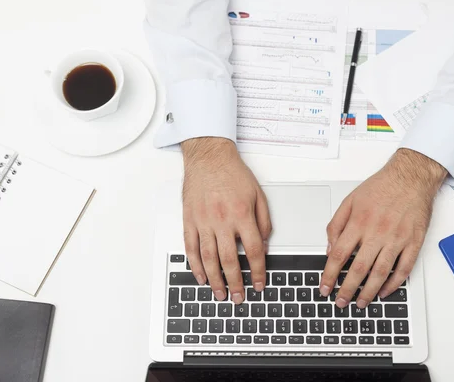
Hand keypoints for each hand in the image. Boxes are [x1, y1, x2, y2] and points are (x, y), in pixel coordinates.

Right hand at [181, 137, 271, 304]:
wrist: (208, 156)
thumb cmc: (232, 172)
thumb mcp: (258, 194)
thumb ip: (263, 220)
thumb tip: (263, 244)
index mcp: (241, 214)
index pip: (253, 250)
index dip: (258, 271)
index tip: (260, 284)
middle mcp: (222, 220)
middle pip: (230, 260)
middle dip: (236, 282)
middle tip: (238, 298)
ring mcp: (203, 221)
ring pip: (208, 258)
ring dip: (215, 279)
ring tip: (220, 293)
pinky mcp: (189, 220)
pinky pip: (191, 247)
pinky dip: (195, 265)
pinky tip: (201, 277)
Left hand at [321, 149, 446, 308]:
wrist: (411, 176)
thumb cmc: (381, 187)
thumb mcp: (350, 200)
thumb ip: (336, 224)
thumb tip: (329, 248)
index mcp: (359, 221)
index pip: (338, 255)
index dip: (329, 275)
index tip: (325, 288)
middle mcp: (377, 231)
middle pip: (358, 268)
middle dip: (347, 289)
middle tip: (340, 302)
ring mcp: (397, 238)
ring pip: (380, 273)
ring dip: (368, 292)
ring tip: (360, 303)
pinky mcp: (414, 242)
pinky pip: (403, 269)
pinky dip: (393, 284)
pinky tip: (384, 292)